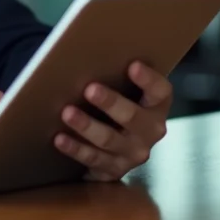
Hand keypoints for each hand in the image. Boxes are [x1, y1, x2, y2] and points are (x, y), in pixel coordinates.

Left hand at [53, 61, 171, 181]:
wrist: (114, 142)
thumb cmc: (115, 104)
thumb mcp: (122, 89)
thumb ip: (114, 74)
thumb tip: (84, 49)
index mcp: (156, 106)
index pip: (160, 91)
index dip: (149, 79)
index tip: (132, 65)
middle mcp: (150, 131)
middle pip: (133, 117)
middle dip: (111, 103)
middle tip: (90, 88)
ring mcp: (133, 153)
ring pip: (109, 140)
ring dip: (87, 126)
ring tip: (67, 112)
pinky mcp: (114, 169)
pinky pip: (93, 160)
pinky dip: (75, 149)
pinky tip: (59, 138)